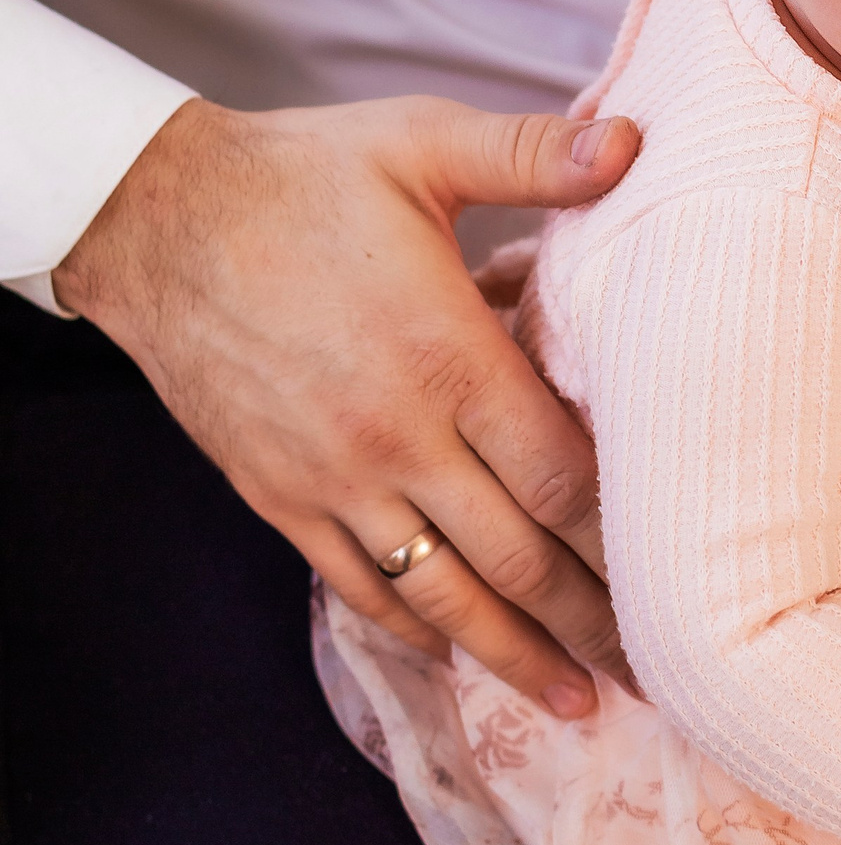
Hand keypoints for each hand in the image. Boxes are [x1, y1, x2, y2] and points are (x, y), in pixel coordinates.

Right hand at [55, 94, 641, 712]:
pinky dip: (416, 628)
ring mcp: (336, 478)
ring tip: (573, 701)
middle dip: (592, 621)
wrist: (153, 217)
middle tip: (654, 669)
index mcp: (450, 358)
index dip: (629, 538)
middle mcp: (399, 437)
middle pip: (519, 558)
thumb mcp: (420, 142)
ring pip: (445, 594)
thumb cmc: (300, 177)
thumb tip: (634, 143)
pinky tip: (459, 655)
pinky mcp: (282, 497)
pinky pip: (361, 585)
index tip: (684, 576)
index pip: (564, 479)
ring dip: (515, 655)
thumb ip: (531, 155)